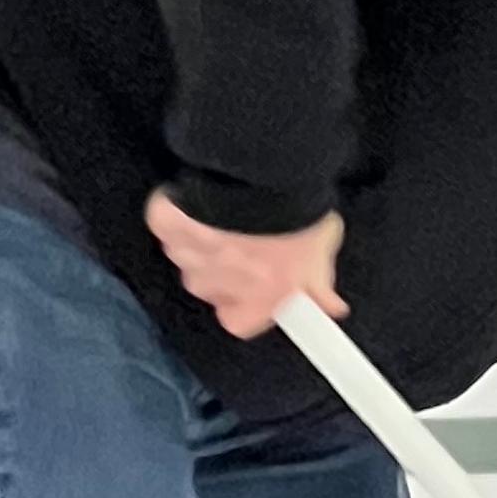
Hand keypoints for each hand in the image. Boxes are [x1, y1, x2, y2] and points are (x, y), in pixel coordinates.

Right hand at [143, 191, 344, 340]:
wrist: (264, 176)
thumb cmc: (295, 218)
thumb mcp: (320, 251)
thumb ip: (319, 284)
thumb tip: (330, 306)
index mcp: (254, 300)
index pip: (238, 322)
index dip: (246, 305)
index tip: (257, 288)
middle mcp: (214, 286)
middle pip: (211, 287)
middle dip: (225, 267)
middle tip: (248, 238)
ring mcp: (185, 256)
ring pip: (189, 257)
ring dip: (203, 240)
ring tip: (229, 213)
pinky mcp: (166, 225)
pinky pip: (169, 225)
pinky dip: (181, 214)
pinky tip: (202, 198)